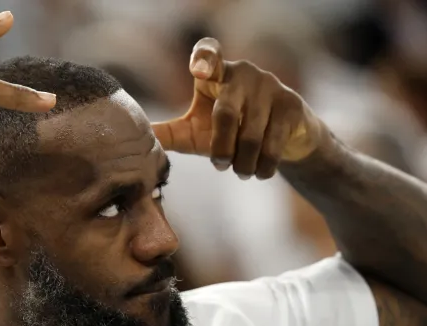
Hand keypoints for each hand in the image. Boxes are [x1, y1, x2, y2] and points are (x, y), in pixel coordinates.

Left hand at [151, 38, 325, 179]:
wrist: (282, 138)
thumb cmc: (228, 131)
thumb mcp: (195, 131)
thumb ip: (168, 133)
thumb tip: (134, 140)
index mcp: (216, 73)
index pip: (209, 52)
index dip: (205, 57)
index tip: (199, 70)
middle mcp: (243, 73)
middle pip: (225, 114)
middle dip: (221, 148)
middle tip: (220, 166)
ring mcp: (270, 86)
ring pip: (251, 135)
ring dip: (243, 163)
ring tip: (241, 172)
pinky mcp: (291, 105)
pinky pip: (274, 142)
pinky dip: (264, 165)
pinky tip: (261, 172)